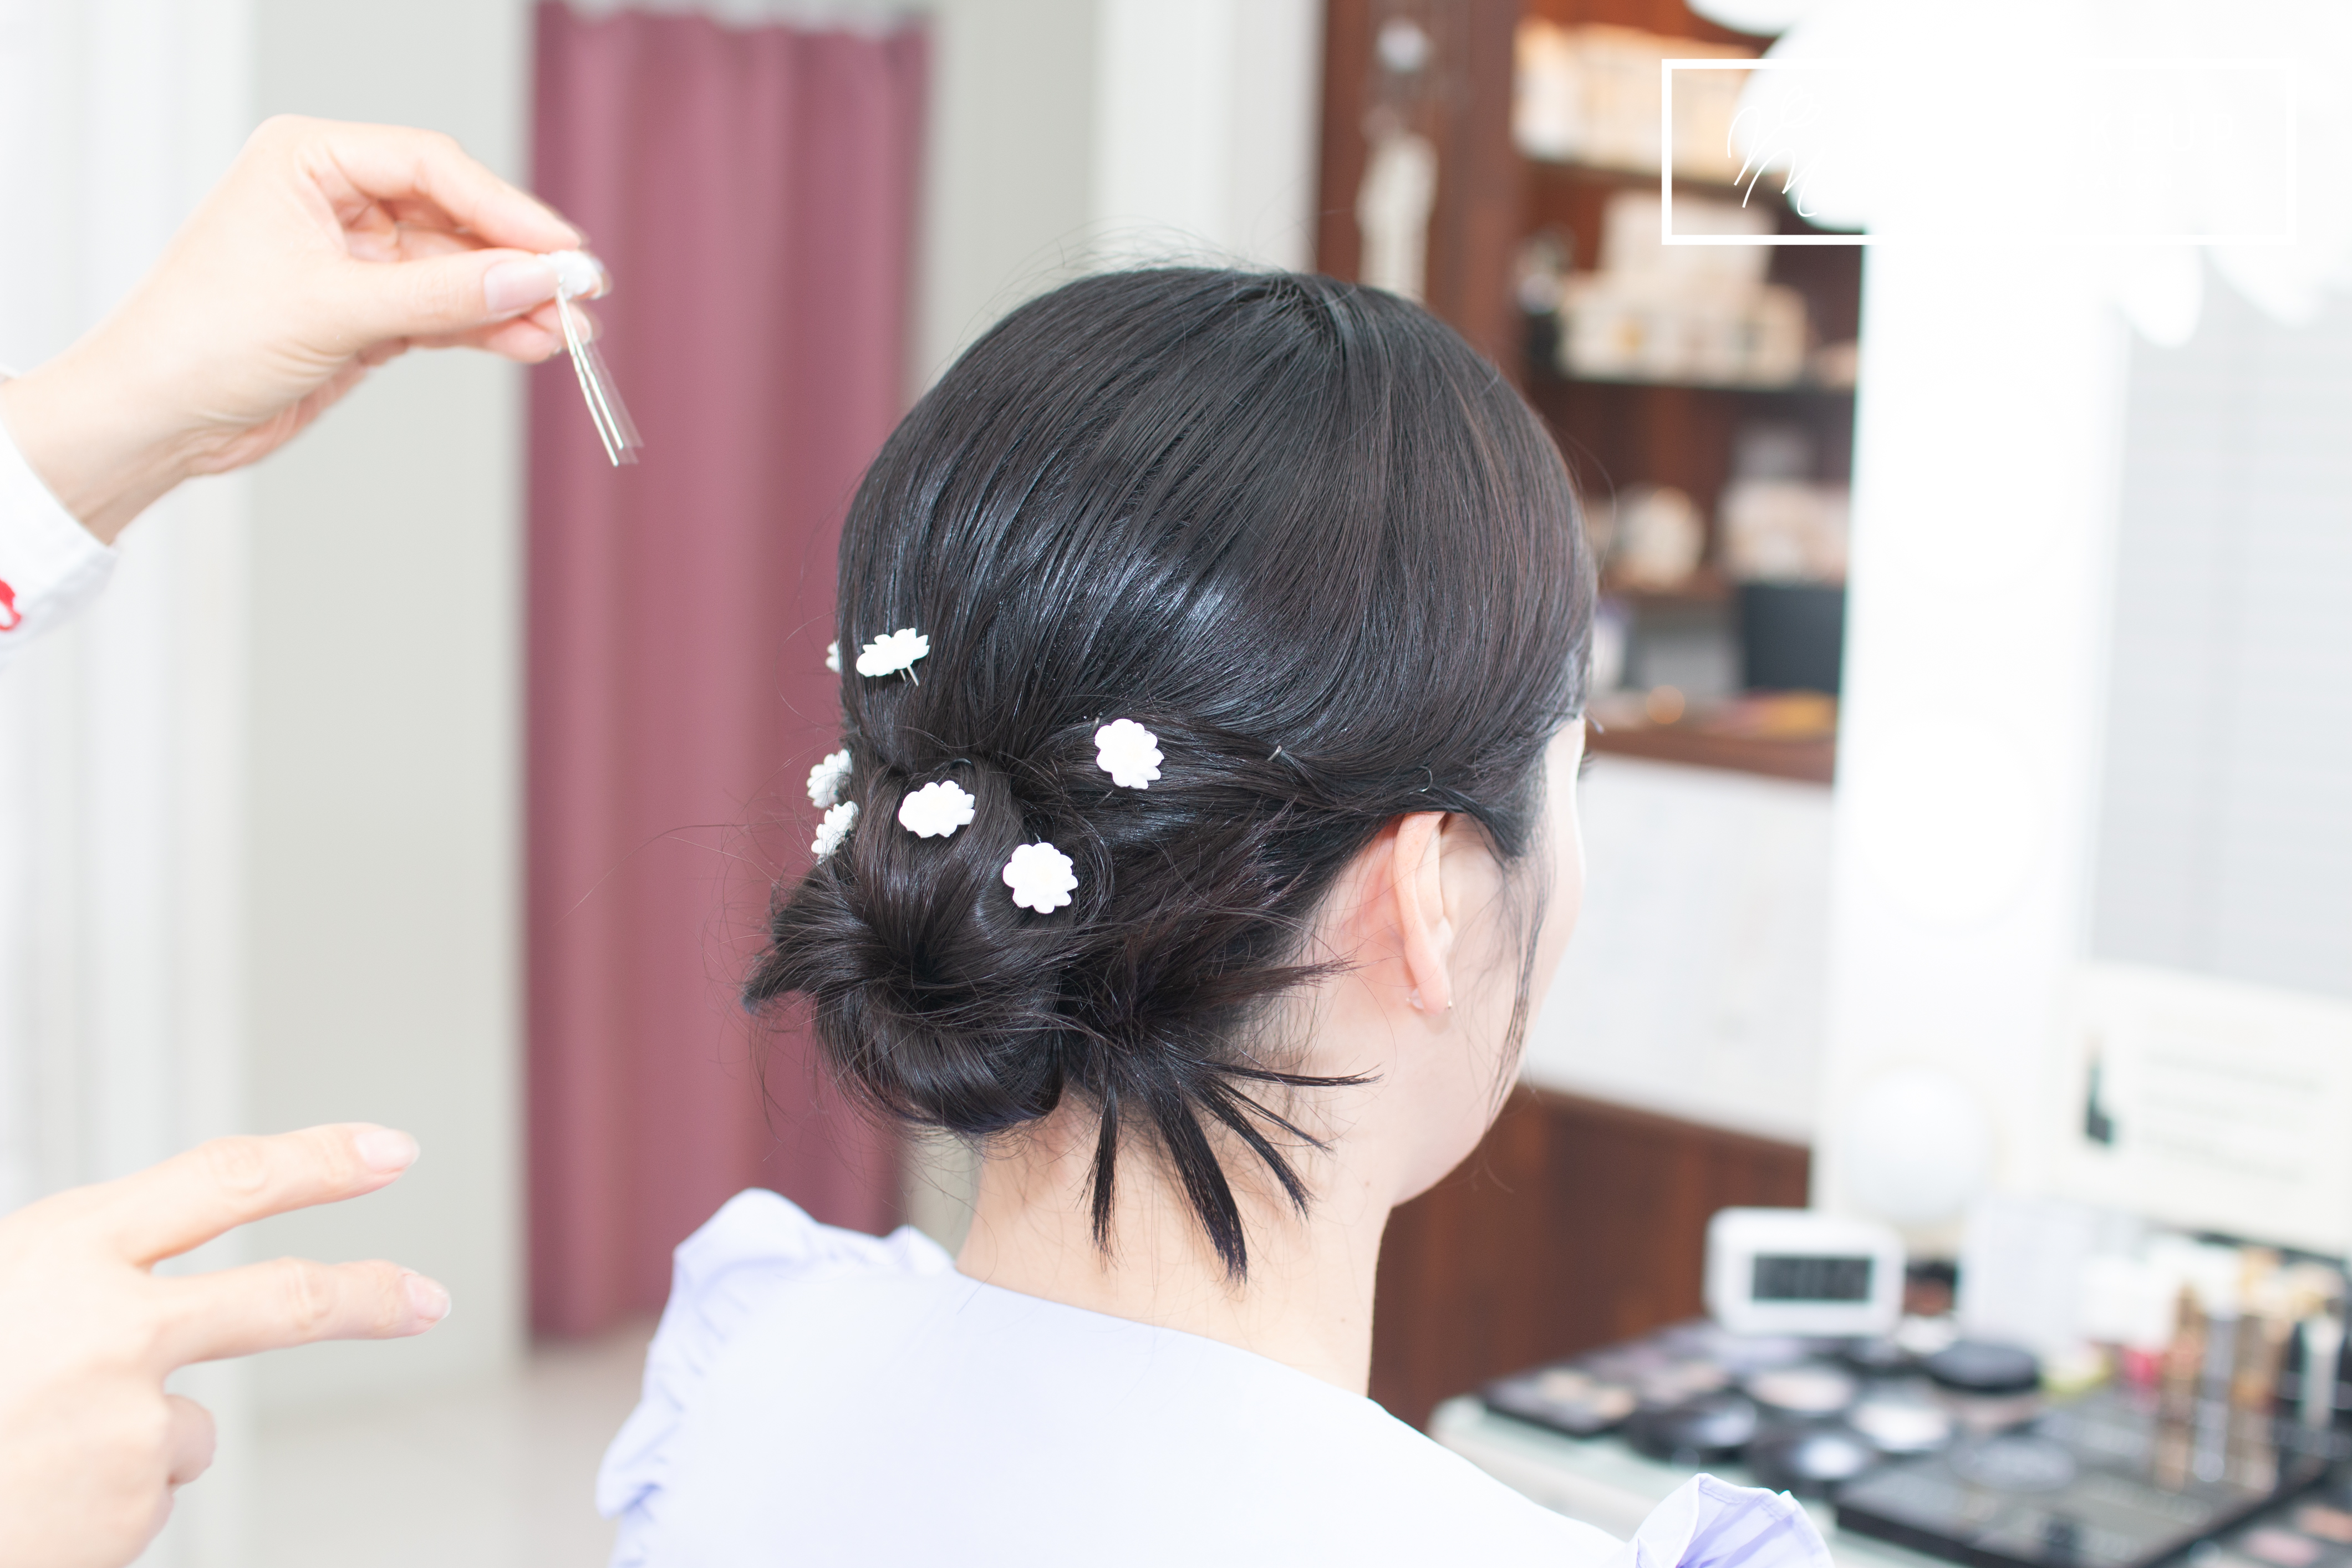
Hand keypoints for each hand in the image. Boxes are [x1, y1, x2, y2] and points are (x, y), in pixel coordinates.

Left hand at [0, 115, 590, 542]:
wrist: (158, 418)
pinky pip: (447, 312)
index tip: (561, 249)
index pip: (431, 166)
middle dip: (518, 259)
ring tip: (569, 332)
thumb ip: (440, 294)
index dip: (504, 208)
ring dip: (513, 302)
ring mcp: (357, 258)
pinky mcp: (370, 312)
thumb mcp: (333, 309)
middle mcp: (337, 199)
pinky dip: (489, 329)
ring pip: (459, 269)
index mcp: (309, 160)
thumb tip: (533, 278)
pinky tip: (532, 343)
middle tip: (581, 292)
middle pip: (456, 216)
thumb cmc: (203, 340)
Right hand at [0, 1125, 448, 1567]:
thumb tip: (157, 1265)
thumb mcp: (2, 1290)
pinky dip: (95, 1507)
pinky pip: (140, 1498)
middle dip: (369, 1295)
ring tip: (24, 1462)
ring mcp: (126, 1423)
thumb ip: (72, 1276)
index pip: (223, 1179)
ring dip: (123, 1447)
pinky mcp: (128, 1509)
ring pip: (181, 1428)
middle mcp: (110, 1327)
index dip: (317, 1158)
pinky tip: (29, 1508)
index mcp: (62, 1251)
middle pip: (282, 1298)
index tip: (388, 1147)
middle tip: (432, 1299)